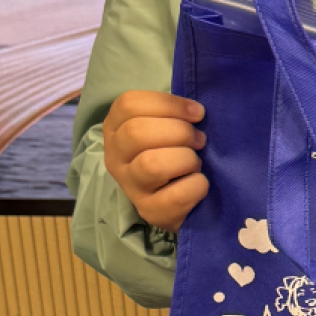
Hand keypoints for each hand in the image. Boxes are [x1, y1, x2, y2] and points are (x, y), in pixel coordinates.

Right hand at [103, 89, 207, 231]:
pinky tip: (200, 183)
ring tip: (196, 163)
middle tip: (199, 140)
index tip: (197, 113)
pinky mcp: (149, 211)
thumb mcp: (166, 127)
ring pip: (151, 165)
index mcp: (115, 127)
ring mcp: (129, 186)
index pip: (129, 104)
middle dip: (179, 132)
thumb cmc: (174, 152)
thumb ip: (174, 113)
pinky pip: (175, 196)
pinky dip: (196, 186)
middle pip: (137, 132)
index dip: (168, 104)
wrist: (179, 200)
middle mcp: (115, 156)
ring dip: (185, 159)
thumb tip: (196, 110)